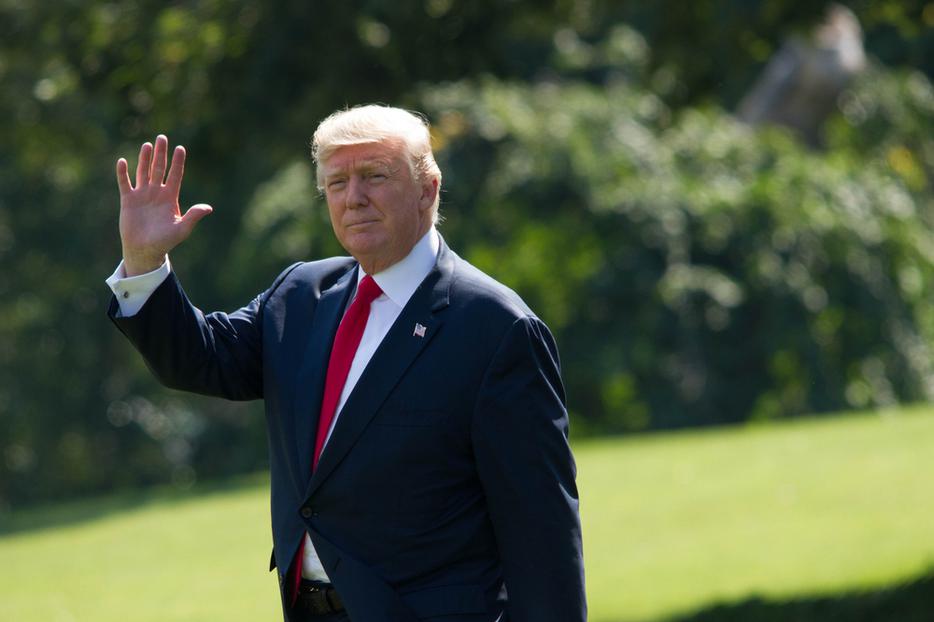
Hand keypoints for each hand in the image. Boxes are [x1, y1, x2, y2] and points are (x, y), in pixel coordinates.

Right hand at [116, 135, 212, 275]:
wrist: (145, 250)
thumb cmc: (165, 241)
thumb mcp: (181, 229)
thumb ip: (193, 217)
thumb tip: (208, 208)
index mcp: (171, 198)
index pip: (175, 175)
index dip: (177, 162)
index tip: (180, 148)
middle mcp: (157, 193)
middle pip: (159, 169)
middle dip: (161, 154)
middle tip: (162, 137)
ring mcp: (142, 195)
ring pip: (143, 172)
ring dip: (144, 159)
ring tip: (147, 145)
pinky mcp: (128, 200)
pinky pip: (125, 183)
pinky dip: (123, 173)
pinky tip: (122, 162)